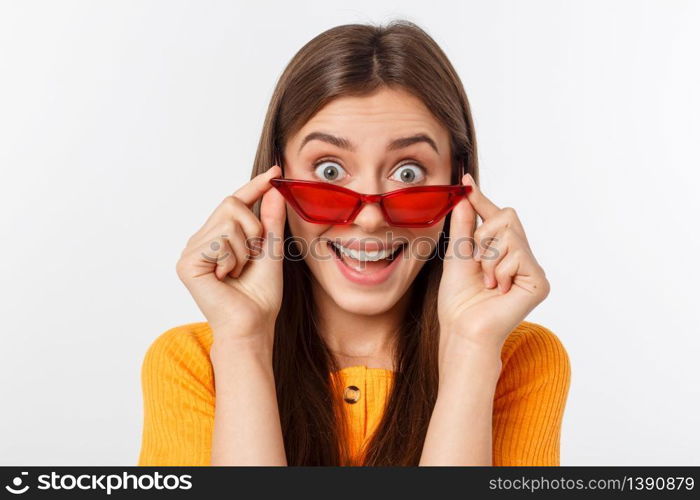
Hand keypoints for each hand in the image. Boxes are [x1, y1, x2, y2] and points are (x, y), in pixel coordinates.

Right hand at [175, 165, 285, 343]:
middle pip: (231, 204)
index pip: (236, 203)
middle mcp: (200, 240)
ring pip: (227, 222)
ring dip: (245, 248)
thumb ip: (270, 220)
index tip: (275, 171)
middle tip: (254, 255)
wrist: (253, 325)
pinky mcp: (186, 263)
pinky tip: (226, 278)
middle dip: (253, 228)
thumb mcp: (271, 250)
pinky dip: (232, 259)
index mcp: (218, 238)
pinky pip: (219, 240)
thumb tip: (274, 189)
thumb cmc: (261, 296)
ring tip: (238, 271)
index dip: (255, 187)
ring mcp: (190, 251)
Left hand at [437, 173, 549, 352]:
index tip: (465, 180)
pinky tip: (499, 289)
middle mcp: (520, 257)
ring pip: (510, 234)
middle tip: (476, 262)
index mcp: (500, 251)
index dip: (480, 199)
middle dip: (483, 235)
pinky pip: (518, 254)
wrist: (462, 328)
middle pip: (507, 216)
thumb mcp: (457, 256)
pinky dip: (500, 270)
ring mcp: (532, 269)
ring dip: (488, 257)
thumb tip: (464, 196)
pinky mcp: (539, 281)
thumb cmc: (458, 300)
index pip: (493, 217)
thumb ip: (463, 227)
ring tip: (487, 281)